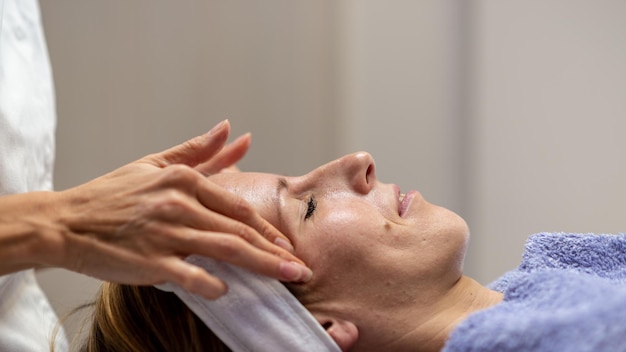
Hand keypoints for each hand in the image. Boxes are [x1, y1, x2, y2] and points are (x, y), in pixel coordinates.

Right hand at [44, 120, 310, 297]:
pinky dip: (213, 284)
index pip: (237, 207)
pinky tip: (227, 291)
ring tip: (288, 277)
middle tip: (300, 267)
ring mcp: (166, 232)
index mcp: (183, 180)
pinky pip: (191, 275)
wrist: (65, 221)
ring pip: (227, 248)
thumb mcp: (155, 164)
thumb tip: (231, 129)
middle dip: (275, 250)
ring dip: (262, 264)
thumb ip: (198, 150)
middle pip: (240, 229)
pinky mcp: (150, 261)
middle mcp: (179, 203)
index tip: (286, 244)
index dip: (266, 228)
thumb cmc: (111, 194)